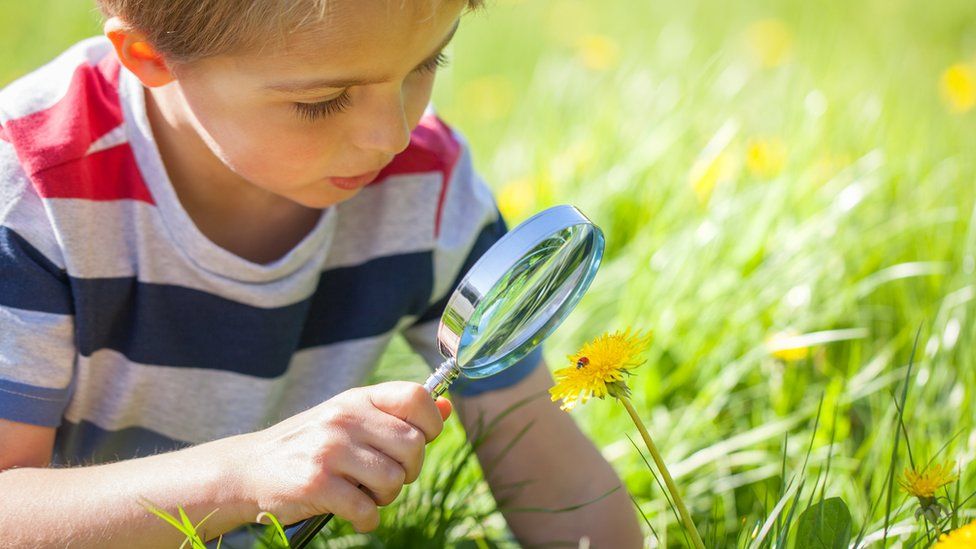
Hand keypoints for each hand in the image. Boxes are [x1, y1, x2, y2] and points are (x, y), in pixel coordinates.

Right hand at [232, 382, 451, 531]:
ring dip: (385, 497)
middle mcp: (344, 418)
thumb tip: (447, 408)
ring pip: (394, 480)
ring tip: (363, 493)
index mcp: (356, 399)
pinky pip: (367, 511)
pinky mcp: (316, 484)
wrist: (247, 470)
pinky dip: (367, 520)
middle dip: (409, 471)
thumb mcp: (350, 418)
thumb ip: (395, 415)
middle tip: (386, 478)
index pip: (416, 396)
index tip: (418, 442)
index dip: (430, 423)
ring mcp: (330, 450)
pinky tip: (353, 514)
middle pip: (413, 445)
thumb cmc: (309, 445)